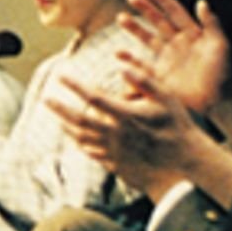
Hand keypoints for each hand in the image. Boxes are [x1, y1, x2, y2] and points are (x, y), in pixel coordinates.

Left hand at [45, 59, 208, 196]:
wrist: (185, 164)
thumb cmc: (178, 127)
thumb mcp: (167, 99)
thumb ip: (144, 81)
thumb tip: (121, 66)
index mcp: (125, 115)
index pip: (92, 97)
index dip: (74, 85)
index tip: (61, 75)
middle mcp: (115, 133)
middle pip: (79, 119)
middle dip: (59, 108)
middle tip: (45, 98)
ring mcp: (114, 151)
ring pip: (82, 138)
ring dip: (67, 127)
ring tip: (57, 118)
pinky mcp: (116, 163)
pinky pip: (92, 153)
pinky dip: (82, 144)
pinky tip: (77, 139)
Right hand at [118, 0, 231, 114]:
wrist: (217, 101)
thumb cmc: (221, 74)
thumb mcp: (220, 46)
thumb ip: (211, 24)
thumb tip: (201, 2)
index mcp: (191, 34)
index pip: (174, 11)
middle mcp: (177, 44)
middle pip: (157, 21)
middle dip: (144, 8)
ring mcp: (167, 59)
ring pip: (147, 38)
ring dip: (134, 28)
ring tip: (121, 18)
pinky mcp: (160, 75)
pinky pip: (141, 65)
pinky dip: (129, 59)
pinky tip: (119, 53)